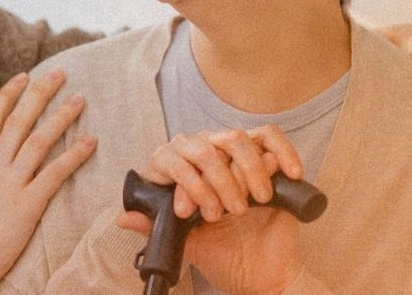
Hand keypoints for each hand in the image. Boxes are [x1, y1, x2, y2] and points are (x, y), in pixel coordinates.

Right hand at [0, 70, 96, 292]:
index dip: (7, 96)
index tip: (22, 76)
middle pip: (17, 121)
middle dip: (39, 93)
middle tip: (59, 73)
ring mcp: (9, 185)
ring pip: (36, 141)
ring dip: (60, 117)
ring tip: (79, 100)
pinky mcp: (26, 205)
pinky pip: (53, 174)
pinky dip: (73, 155)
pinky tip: (90, 142)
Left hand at [117, 126, 305, 294]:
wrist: (259, 273)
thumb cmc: (220, 256)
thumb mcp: (185, 244)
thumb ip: (156, 229)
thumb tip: (123, 218)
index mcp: (179, 174)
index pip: (170, 159)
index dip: (183, 183)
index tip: (189, 214)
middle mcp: (204, 158)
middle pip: (203, 147)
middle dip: (215, 181)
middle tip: (225, 213)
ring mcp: (235, 156)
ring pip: (235, 140)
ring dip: (243, 172)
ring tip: (250, 203)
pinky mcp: (267, 158)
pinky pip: (270, 138)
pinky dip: (280, 152)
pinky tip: (288, 173)